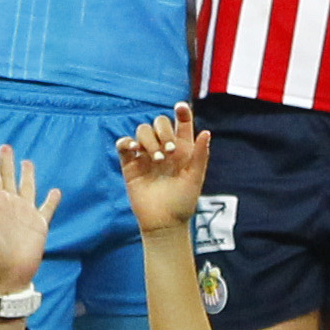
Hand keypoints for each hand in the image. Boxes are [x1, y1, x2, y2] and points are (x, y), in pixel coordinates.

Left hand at [0, 141, 54, 297]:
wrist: (8, 275)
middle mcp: (10, 205)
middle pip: (9, 178)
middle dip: (7, 163)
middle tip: (6, 146)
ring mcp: (25, 214)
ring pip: (27, 188)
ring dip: (27, 175)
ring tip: (27, 161)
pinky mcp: (39, 224)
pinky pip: (47, 208)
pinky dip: (51, 200)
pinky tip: (55, 191)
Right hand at [114, 105, 209, 235]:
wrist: (164, 222)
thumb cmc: (183, 202)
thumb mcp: (195, 178)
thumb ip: (200, 155)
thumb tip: (206, 132)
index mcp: (182, 148)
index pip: (181, 122)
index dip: (181, 112)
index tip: (181, 107)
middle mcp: (164, 147)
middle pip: (159, 122)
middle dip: (164, 131)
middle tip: (169, 152)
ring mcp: (146, 155)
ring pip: (142, 130)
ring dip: (149, 140)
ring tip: (156, 159)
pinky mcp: (130, 164)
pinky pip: (123, 144)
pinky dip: (126, 142)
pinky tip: (134, 151)